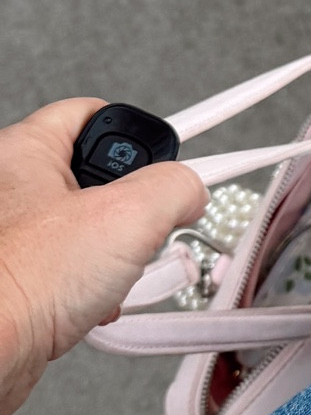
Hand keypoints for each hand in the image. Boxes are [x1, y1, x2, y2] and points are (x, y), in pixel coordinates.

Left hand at [0, 101, 207, 414]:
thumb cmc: (21, 283)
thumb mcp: (129, 216)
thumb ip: (175, 187)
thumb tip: (190, 191)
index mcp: (24, 151)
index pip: (89, 112)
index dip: (133, 135)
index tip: (160, 161)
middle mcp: (10, 187)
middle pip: (93, 175)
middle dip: (130, 208)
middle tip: (142, 227)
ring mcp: (10, 235)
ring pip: (83, 227)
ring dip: (113, 255)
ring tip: (117, 273)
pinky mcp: (14, 277)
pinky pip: (67, 268)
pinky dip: (89, 286)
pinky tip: (95, 302)